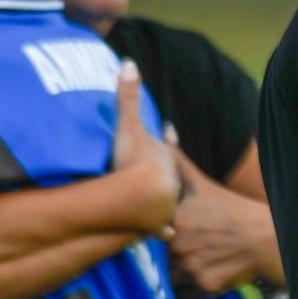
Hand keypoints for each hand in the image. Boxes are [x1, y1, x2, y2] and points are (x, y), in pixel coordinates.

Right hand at [109, 59, 178, 235]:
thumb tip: (129, 62)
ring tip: (160, 203)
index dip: (168, 138)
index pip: (167, 143)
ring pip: (169, 199)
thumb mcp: (129, 127)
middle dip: (165, 171)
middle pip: (169, 172)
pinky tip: (167, 236)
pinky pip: (161, 228)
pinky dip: (162, 230)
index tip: (170, 131)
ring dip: (165, 200)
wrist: (141, 199)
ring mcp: (166, 202)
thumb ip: (127, 97)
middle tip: (159, 170)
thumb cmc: (134, 162)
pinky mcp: (158, 224)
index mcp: (163, 157)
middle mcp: (169, 179)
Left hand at [167, 144, 271, 298]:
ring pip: (170, 278)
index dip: (156, 237)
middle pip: (158, 259)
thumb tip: (165, 130)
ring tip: (199, 264)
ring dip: (178, 276)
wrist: (267, 238)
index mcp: (175, 218)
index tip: (167, 235)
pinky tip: (207, 275)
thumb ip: (179, 160)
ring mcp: (192, 266)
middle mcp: (179, 244)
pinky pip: (185, 295)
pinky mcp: (204, 286)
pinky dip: (192, 290)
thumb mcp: (204, 184)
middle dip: (169, 258)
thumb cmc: (233, 210)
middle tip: (190, 251)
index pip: (149, 234)